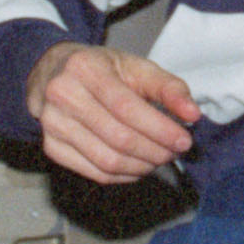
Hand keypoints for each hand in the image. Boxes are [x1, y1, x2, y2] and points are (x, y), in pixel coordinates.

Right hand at [26, 41, 198, 183]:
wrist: (54, 74)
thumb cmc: (102, 71)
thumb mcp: (137, 67)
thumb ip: (169, 88)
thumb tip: (192, 115)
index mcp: (84, 68)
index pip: (126, 107)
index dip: (159, 128)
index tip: (184, 140)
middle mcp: (62, 95)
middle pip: (118, 137)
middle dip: (155, 150)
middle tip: (175, 151)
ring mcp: (53, 124)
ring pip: (107, 160)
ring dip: (142, 166)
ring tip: (160, 158)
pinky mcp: (51, 148)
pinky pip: (95, 173)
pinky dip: (125, 176)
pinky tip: (139, 166)